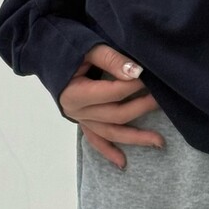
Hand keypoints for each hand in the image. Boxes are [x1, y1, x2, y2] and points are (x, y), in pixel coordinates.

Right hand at [60, 43, 164, 169]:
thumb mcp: (88, 46)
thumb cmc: (67, 45)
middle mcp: (77, 111)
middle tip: (162, 100)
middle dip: (141, 108)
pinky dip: (109, 151)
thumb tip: (137, 72)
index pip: (112, 93)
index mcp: (75, 94)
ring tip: (159, 142)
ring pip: (110, 133)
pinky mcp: (82, 121)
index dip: (133, 86)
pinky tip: (123, 163)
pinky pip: (96, 140)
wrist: (45, 50)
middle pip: (115, 115)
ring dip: (135, 138)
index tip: (150, 78)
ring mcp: (79, 119)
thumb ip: (112, 60)